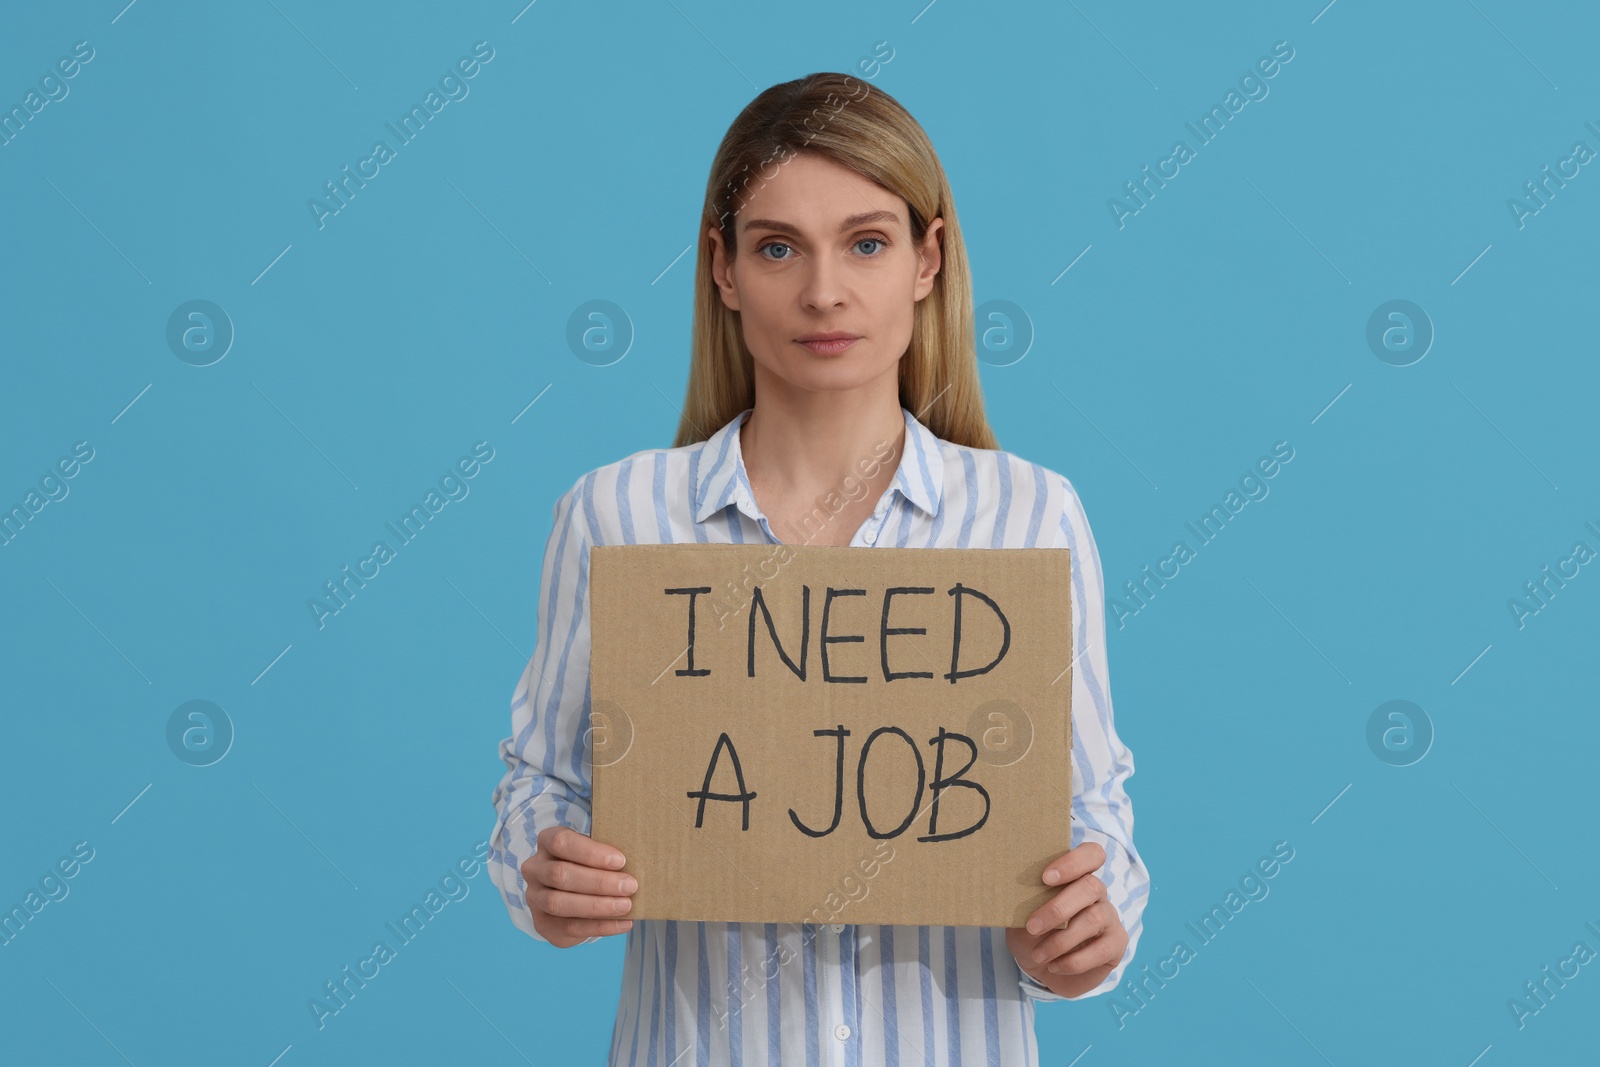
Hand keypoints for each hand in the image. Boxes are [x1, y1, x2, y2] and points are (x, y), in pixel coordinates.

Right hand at [522, 826, 636, 947]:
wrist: (571, 891)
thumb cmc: (590, 864)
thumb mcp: (595, 851)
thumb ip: (607, 855)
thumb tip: (639, 862)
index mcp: (546, 842)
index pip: (561, 842)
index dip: (591, 852)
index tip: (620, 861)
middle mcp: (535, 869)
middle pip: (560, 874)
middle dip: (599, 882)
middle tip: (630, 886)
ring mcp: (534, 898)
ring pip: (560, 903)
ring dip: (597, 906)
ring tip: (626, 906)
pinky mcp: (542, 923)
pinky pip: (570, 927)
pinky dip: (601, 927)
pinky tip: (623, 923)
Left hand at [1005, 840, 1126, 997]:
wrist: (1043, 970)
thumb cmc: (1033, 935)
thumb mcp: (1022, 915)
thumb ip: (1025, 901)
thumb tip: (1012, 892)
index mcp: (1076, 876)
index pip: (1091, 854)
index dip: (1072, 862)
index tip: (1045, 878)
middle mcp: (1097, 893)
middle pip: (1091, 886)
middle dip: (1058, 908)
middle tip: (1032, 926)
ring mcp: (1110, 918)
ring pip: (1094, 918)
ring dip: (1061, 939)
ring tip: (1038, 954)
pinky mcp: (1116, 945)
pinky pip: (1100, 950)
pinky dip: (1072, 961)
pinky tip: (1054, 966)